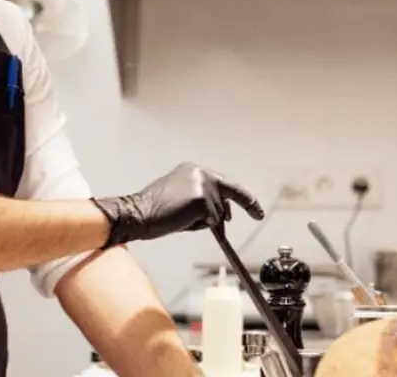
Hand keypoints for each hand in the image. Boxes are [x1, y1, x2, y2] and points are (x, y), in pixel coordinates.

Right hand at [90, 162, 264, 247]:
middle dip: (245, 205)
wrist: (138, 214)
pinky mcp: (201, 199)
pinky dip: (199, 226)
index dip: (241, 197)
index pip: (222, 183)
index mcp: (193, 171)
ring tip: (181, 220)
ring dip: (206, 222)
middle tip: (258, 215)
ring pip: (218, 212)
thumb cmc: (154, 211)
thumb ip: (201, 201)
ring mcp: (202, 185)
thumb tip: (221, 217)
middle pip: (229, 194)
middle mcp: (199, 173)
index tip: (256, 209)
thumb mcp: (180, 198)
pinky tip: (182, 222)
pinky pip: (211, 221)